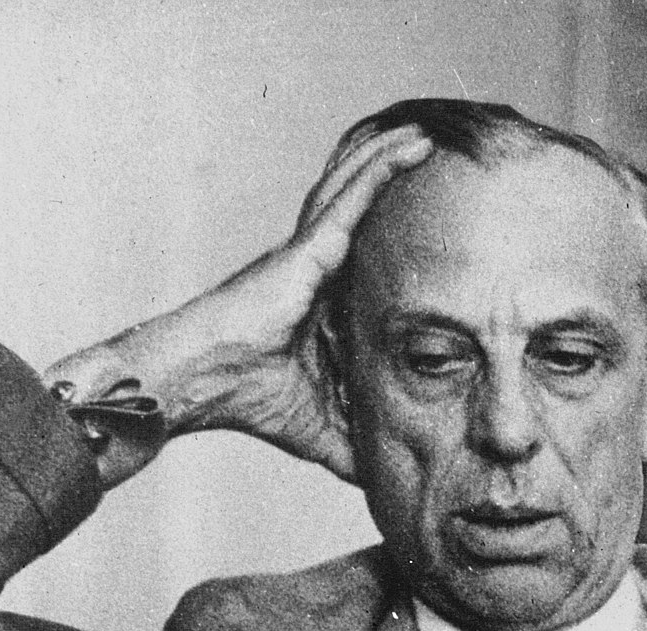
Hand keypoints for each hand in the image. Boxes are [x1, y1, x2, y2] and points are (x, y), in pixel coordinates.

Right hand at [44, 125, 432, 488]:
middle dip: (396, 182)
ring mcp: (308, 254)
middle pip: (364, 214)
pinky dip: (380, 170)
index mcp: (322, 304)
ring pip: (358, 192)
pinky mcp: (304, 250)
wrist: (202, 384)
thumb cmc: (249, 401)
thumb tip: (391, 478)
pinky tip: (411, 146)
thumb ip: (358, 444)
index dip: (398, 239)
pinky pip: (350, 200)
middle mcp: (315, 269)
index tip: (442, 227)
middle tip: (444, 159)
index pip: (369, 263)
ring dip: (393, 160)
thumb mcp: (321, 430)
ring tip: (431, 135)